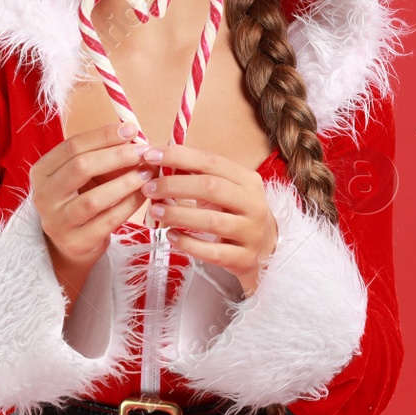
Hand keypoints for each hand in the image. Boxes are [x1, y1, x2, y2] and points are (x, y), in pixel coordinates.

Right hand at [29, 120, 161, 272]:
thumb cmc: (79, 198)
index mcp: (42, 171)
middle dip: (117, 156)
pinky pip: (107, 221)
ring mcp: (56, 221)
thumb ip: (103, 157)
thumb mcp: (83, 175)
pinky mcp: (75, 242)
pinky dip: (128, 205)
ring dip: (125, 182)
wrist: (69, 243)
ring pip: (94, 198)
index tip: (131, 129)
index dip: (103, 136)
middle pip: (81, 167)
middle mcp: (43, 196)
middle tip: (143, 151)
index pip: (72, 146)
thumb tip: (135, 139)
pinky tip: (143, 195)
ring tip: (147, 173)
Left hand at [143, 143, 278, 297]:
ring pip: (212, 221)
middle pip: (212, 188)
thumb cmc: (237, 213)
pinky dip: (189, 244)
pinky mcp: (244, 258)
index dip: (180, 156)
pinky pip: (213, 252)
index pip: (211, 162)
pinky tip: (171, 236)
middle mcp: (253, 203)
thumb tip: (159, 161)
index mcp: (248, 180)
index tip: (151, 155)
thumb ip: (198, 176)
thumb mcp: (225, 190)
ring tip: (155, 211)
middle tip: (149, 188)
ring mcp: (251, 232)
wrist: (266, 249)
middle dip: (175, 185)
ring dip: (178, 214)